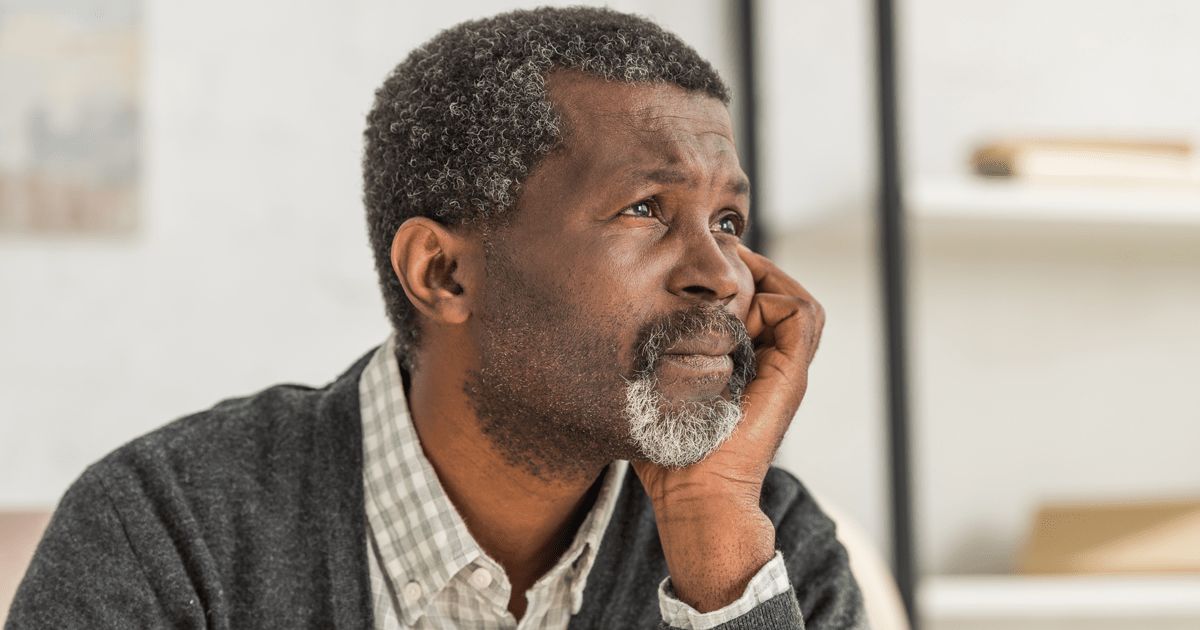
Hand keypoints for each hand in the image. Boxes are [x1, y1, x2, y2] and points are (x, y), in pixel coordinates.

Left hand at [632, 244, 823, 611]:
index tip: (696, 269)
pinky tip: (740, 296)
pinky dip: (779, 294)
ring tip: (732, 266)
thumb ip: (648, 365)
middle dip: (751, 271)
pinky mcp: (791, 374)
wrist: (695, 494)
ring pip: (798, 303)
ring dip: (768, 278)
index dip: (733, 283)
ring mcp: (785, 370)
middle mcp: (770, 367)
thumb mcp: (654, 394)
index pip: (754, 310)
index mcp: (744, 370)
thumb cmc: (668, 454)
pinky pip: (803, 315)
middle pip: (779, 299)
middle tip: (717, 254)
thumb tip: (604, 334)